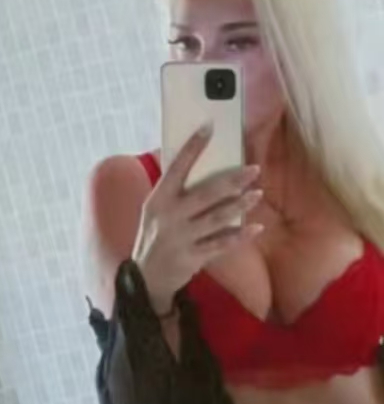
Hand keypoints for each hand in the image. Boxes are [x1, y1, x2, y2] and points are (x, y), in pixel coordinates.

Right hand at [132, 125, 262, 314]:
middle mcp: (169, 215)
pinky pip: (221, 245)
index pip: (177, 167)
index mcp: (158, 198)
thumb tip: (197, 163)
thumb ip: (174, 190)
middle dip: (232, 181)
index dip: (193, 147)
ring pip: (216, 218)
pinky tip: (256, 228)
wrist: (146, 275)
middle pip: (205, 194)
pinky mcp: (192, 257)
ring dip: (240, 206)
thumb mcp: (155, 209)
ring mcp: (181, 237)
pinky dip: (239, 236)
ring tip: (257, 194)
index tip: (209, 127)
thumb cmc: (155, 234)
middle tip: (253, 170)